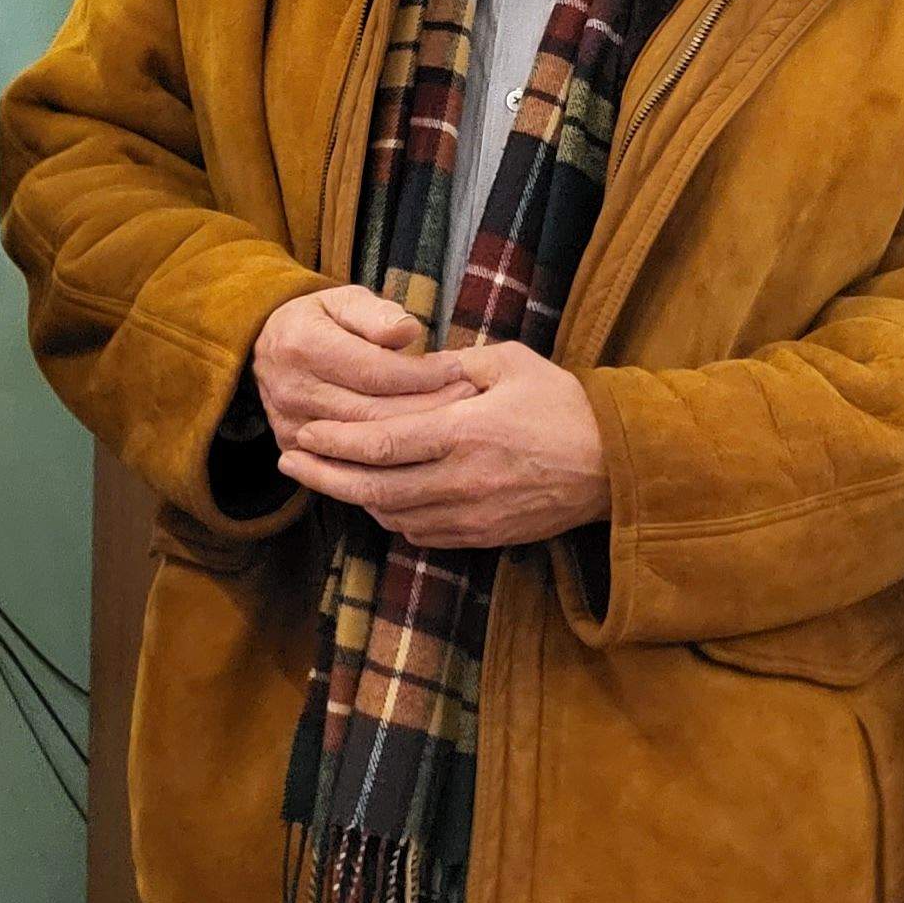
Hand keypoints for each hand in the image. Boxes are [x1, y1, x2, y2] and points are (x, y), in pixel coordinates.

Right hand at [252, 284, 473, 445]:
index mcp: (303, 344)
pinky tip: (425, 450)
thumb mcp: (345, 300)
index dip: (421, 374)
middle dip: (427, 408)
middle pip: (372, 413)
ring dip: (415, 436)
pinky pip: (349, 464)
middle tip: (470, 398)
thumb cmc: (321, 320)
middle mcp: (292, 389)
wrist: (270, 347)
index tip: (458, 370)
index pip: (374, 370)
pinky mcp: (294, 448)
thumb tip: (407, 331)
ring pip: (364, 445)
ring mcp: (291, 424)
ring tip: (457, 422)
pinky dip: (390, 460)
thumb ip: (375, 313)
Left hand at [278, 341, 606, 548]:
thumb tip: (414, 366)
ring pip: (391, 515)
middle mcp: (459, 481)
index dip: (333, 441)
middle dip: (322, 475)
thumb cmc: (565, 406)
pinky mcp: (481, 537)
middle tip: (288, 462)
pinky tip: (377, 500)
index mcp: (463, 433)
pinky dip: (391, 517)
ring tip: (324, 477)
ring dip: (353, 498)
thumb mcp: (512, 364)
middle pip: (371, 488)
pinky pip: (420, 534)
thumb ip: (456, 365)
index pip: (380, 443)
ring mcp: (469, 516)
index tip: (302, 431)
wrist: (615, 466)